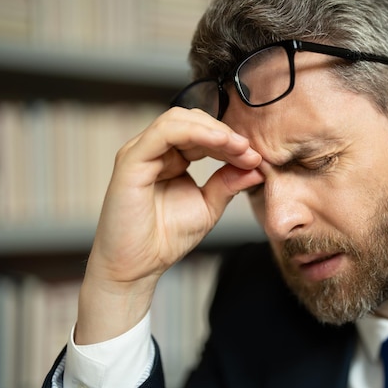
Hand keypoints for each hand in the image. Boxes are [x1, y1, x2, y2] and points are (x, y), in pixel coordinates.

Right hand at [76, 108, 262, 343]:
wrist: (138, 267)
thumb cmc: (165, 239)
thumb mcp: (207, 206)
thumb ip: (228, 184)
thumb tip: (257, 167)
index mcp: (171, 158)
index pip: (203, 135)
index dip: (231, 142)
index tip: (255, 158)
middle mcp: (154, 151)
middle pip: (193, 121)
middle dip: (226, 134)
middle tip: (251, 152)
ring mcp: (140, 153)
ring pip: (179, 120)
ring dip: (214, 130)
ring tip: (239, 146)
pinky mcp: (131, 160)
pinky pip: (164, 133)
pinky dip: (195, 132)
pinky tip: (220, 142)